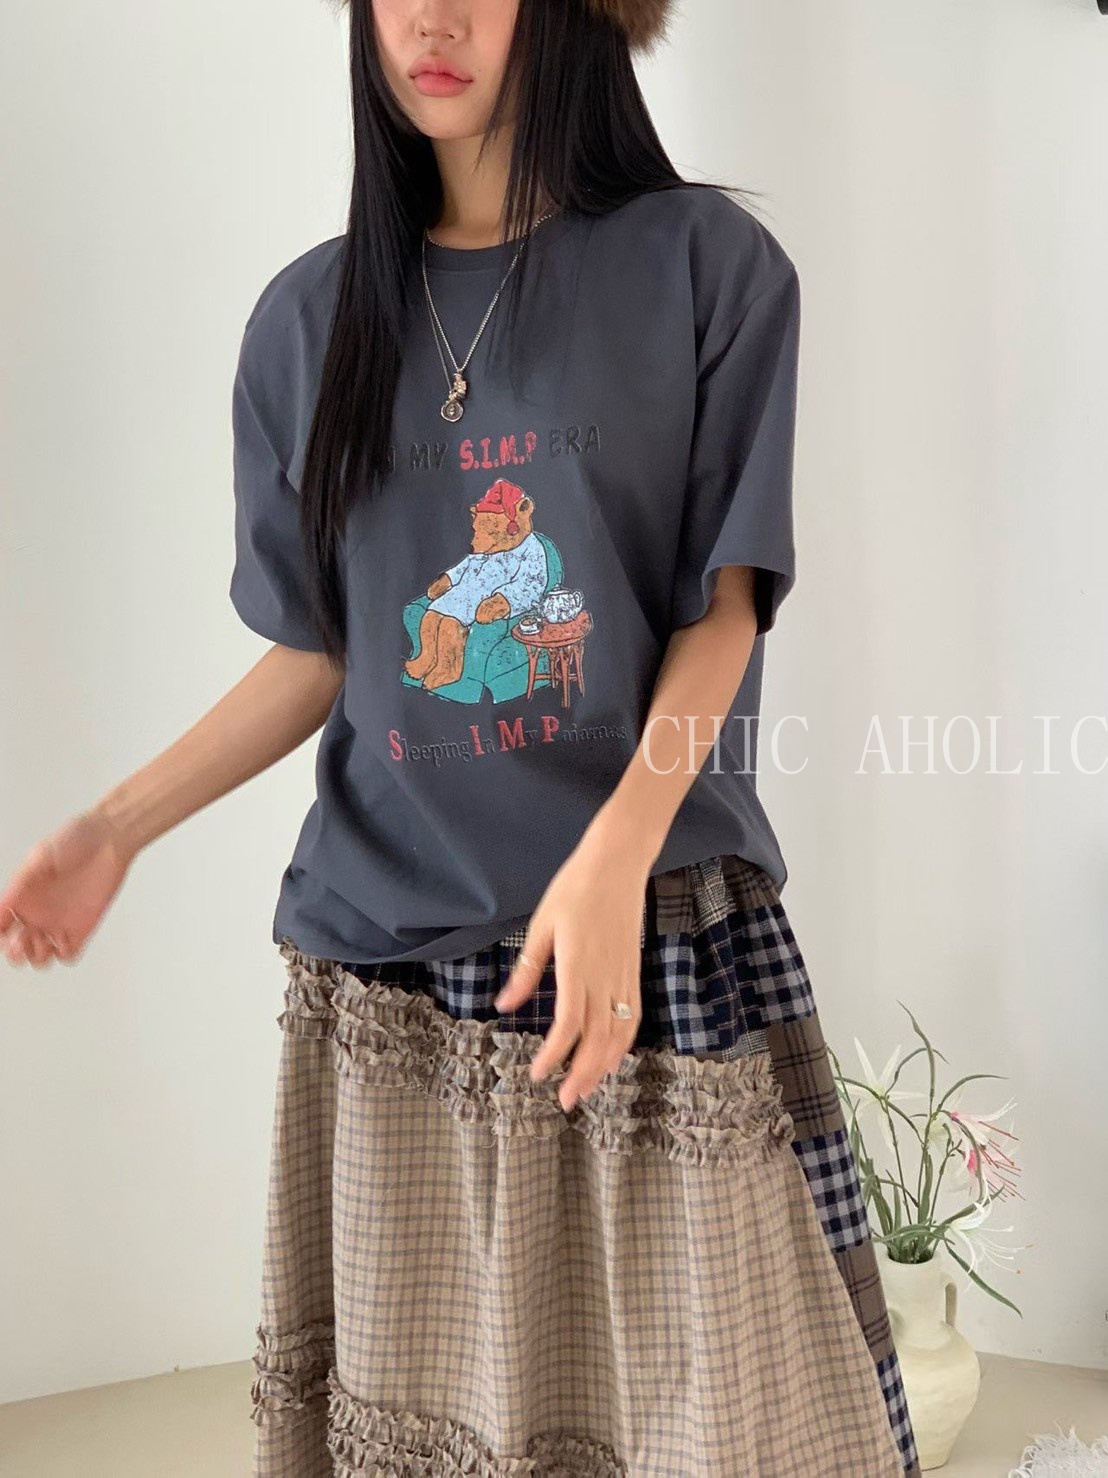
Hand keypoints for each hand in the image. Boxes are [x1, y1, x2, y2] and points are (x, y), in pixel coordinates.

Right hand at [0, 807, 136, 968]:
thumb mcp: (40, 857)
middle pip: (17, 947)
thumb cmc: (75, 839)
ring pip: (41, 955)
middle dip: (15, 952)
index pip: (1, 926)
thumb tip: (5, 905)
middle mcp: (38, 912)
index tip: (5, 934)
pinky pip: (70, 953)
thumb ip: (22, 882)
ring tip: (43, 944)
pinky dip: (64, 956)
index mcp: (22, 896)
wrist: (109, 839)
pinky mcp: (83, 927)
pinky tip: (64, 944)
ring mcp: (59, 921)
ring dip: (37, 957)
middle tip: (21, 944)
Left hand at [493, 840, 646, 1112]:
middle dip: (583, 1074)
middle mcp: (606, 976)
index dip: (555, 1054)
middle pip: (598, 1037)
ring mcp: (624, 975)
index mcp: (579, 965)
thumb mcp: (541, 925)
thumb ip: (527, 970)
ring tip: (588, 1088)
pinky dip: (623, 1042)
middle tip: (566, 1102)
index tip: (538, 1074)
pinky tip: (612, 1056)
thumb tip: (505, 1005)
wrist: (618, 862)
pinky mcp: (634, 970)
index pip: (569, 1022)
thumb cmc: (575, 888)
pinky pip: (632, 1016)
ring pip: (619, 1032)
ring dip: (605, 1064)